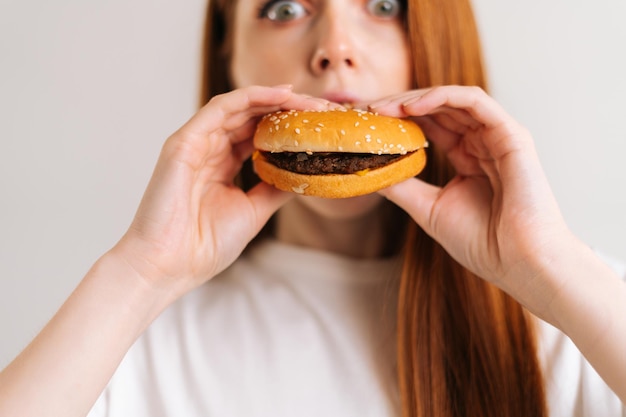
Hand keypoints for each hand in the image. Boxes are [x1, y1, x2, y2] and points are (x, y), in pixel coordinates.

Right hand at [113, 86, 333, 297]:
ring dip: (276, 99)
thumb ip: (275, 188)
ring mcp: (195, 143)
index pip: (258, 134)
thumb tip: (304, 174)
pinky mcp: (183, 142)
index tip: (320, 125)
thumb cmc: (204, 245)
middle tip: (322, 108)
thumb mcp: (254, 211)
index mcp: (221, 165)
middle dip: (288, 109)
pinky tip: (282, 94)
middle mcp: (208, 149)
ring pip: (239, 107)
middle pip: (252, 116)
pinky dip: (252, 97)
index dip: (287, 126)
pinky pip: (221, 108)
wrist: (169, 266)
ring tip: (308, 100)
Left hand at [369, 86, 570, 309]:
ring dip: (415, 99)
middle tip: (368, 109)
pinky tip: (413, 107)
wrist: (518, 262)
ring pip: (452, 99)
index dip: (399, 118)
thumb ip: (402, 187)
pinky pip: (474, 101)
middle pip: (438, 108)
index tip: (366, 122)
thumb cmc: (482, 242)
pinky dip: (442, 97)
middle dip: (400, 105)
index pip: (430, 125)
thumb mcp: (428, 209)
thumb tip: (369, 173)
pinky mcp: (510, 134)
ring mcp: (497, 136)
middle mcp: (482, 142)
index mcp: (467, 157)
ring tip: (384, 107)